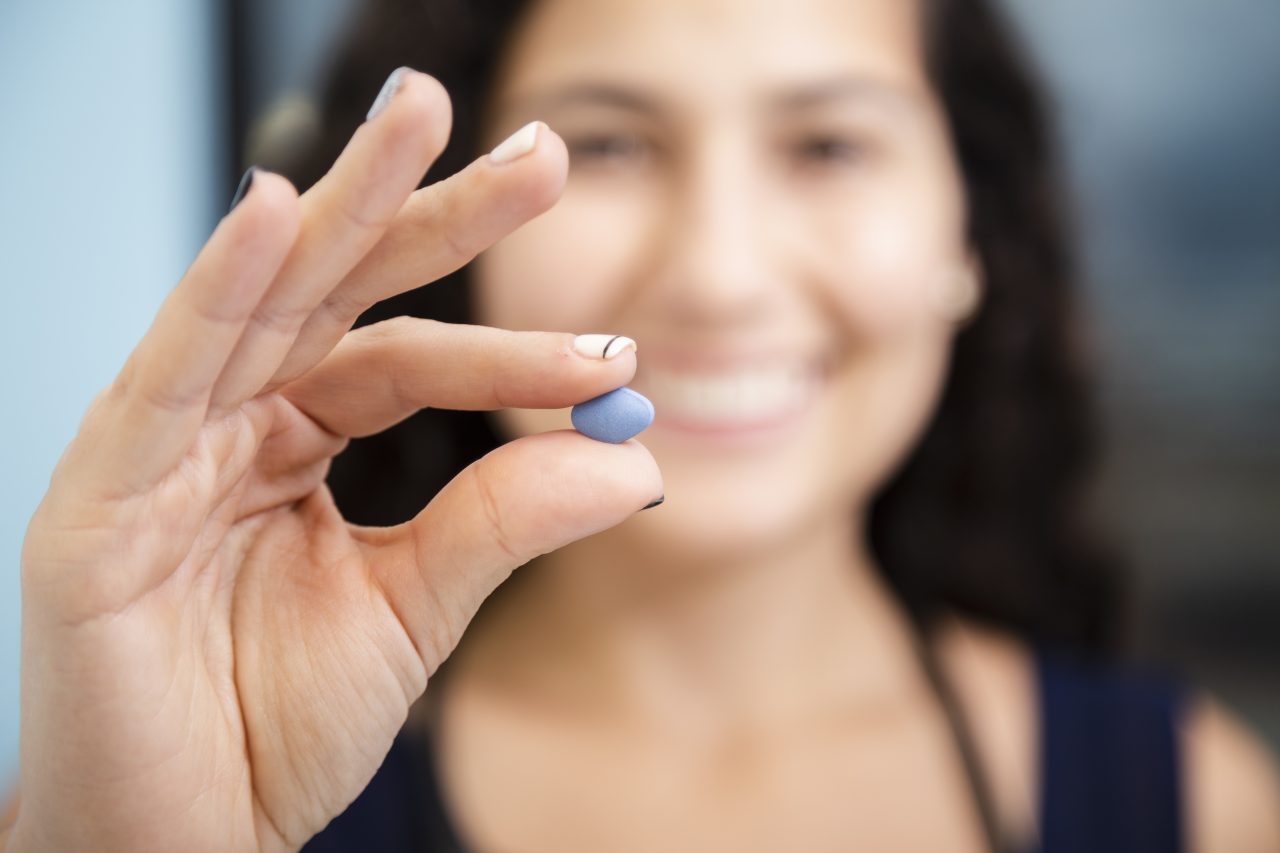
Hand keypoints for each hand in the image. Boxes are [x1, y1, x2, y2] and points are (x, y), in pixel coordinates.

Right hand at [12, 69, 660, 852]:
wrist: (181, 837)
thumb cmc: (274, 722)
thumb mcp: (416, 607)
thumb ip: (505, 520)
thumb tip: (631, 455)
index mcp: (296, 440)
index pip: (410, 359)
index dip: (511, 350)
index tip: (619, 362)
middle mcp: (231, 420)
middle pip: (341, 290)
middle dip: (432, 208)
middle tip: (537, 147)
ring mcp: (164, 446)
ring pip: (263, 299)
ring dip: (344, 202)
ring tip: (421, 113)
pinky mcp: (104, 494)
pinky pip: (170, 371)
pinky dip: (221, 288)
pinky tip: (282, 209)